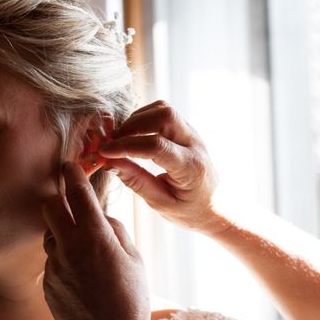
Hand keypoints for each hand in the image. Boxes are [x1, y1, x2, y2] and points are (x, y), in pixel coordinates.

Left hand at [42, 162, 150, 319]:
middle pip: (50, 206)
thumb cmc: (130, 300)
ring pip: (49, 234)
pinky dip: (62, 259)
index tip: (69, 165)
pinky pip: (51, 260)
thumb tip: (101, 217)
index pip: (78, 194)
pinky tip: (80, 277)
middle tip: (71, 203)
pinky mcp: (47, 283)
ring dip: (61, 232)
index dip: (72, 174)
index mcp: (96, 238)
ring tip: (82, 250)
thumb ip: (115, 230)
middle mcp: (70, 248)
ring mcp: (54, 267)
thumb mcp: (134, 259)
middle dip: (58, 199)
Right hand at [98, 100, 225, 234]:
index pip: (156, 146)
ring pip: (163, 109)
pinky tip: (132, 136)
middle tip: (112, 142)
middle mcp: (195, 145)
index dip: (125, 146)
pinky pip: (163, 113)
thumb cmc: (188, 210)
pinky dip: (143, 119)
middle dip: (133, 124)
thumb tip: (109, 162)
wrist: (215, 206)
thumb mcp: (160, 203)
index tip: (104, 152)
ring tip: (120, 139)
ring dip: (137, 119)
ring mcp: (193, 134)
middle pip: (164, 115)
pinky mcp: (186, 130)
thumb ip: (136, 181)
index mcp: (190, 168)